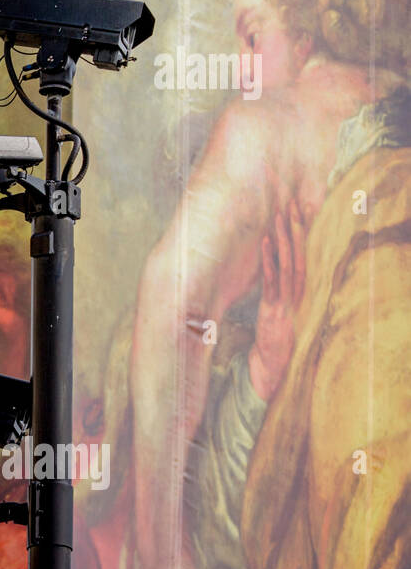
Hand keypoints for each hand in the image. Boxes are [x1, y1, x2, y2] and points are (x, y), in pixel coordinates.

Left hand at [248, 199, 306, 401]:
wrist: (272, 364)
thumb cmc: (275, 334)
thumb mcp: (280, 307)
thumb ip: (279, 287)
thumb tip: (273, 265)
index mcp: (300, 291)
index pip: (303, 257)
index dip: (301, 235)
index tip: (298, 211)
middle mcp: (296, 293)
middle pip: (298, 255)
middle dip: (295, 229)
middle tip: (290, 203)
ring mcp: (286, 300)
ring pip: (288, 264)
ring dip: (284, 239)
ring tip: (279, 215)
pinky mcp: (273, 309)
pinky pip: (272, 281)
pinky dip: (269, 261)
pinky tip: (265, 243)